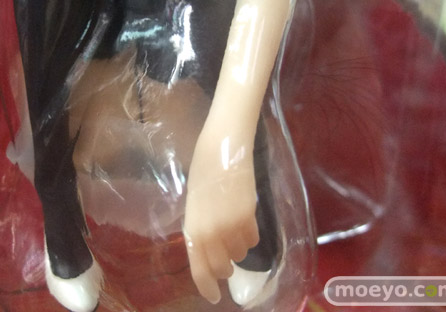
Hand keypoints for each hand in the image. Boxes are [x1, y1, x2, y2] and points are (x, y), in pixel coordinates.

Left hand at [183, 129, 258, 303]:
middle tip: (226, 261)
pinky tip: (243, 221)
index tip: (213, 296)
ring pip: (240, 254)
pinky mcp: (248, 216)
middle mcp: (210, 233)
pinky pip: (253, 240)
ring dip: (236, 248)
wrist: (221, 149)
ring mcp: (230, 225)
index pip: (200, 269)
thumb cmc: (202, 172)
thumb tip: (206, 250)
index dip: (207, 287)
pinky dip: (249, 236)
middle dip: (224, 268)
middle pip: (222, 267)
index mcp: (192, 229)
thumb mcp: (194, 205)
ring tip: (232, 229)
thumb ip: (199, 230)